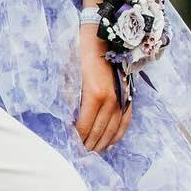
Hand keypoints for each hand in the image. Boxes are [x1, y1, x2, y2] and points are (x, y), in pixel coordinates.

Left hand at [74, 24, 132, 153]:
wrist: (103, 34)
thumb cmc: (81, 52)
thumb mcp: (70, 74)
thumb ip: (68, 98)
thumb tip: (63, 119)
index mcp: (95, 95)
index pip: (84, 127)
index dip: (76, 139)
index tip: (68, 148)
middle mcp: (111, 100)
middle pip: (98, 132)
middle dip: (87, 146)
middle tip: (77, 156)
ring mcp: (122, 98)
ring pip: (112, 130)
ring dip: (101, 144)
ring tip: (91, 153)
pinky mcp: (128, 96)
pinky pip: (125, 122)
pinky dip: (117, 135)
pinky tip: (110, 143)